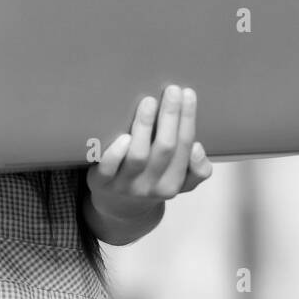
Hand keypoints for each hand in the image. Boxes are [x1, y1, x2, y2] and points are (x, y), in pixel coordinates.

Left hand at [86, 84, 212, 220]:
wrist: (118, 209)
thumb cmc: (152, 181)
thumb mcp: (179, 182)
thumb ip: (197, 169)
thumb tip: (199, 149)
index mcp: (173, 184)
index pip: (185, 147)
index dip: (187, 120)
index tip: (188, 93)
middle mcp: (150, 187)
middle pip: (165, 149)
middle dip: (170, 117)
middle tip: (172, 89)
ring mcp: (124, 185)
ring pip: (138, 156)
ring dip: (145, 127)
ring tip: (148, 101)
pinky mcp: (100, 183)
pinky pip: (108, 169)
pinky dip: (116, 154)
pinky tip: (123, 136)